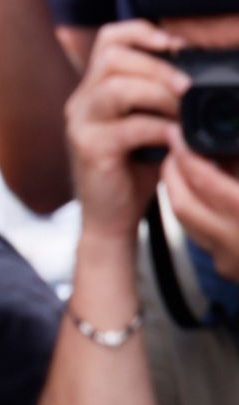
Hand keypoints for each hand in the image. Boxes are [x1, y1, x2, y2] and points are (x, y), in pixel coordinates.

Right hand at [65, 20, 190, 239]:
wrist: (111, 218)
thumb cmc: (135, 169)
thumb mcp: (149, 121)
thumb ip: (159, 93)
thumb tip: (198, 66)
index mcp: (94, 90)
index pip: (109, 39)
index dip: (143, 32)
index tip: (175, 46)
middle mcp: (80, 103)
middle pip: (113, 57)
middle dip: (157, 65)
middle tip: (188, 86)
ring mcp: (80, 126)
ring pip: (115, 86)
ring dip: (158, 92)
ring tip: (182, 109)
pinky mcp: (89, 150)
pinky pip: (128, 126)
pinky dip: (159, 128)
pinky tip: (175, 138)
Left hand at [161, 126, 238, 279]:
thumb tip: (231, 145)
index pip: (205, 183)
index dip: (188, 155)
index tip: (178, 135)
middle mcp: (235, 242)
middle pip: (182, 205)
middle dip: (172, 173)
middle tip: (173, 148)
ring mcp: (229, 260)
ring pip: (187, 223)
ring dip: (180, 192)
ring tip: (185, 165)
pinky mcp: (230, 269)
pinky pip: (201, 236)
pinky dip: (198, 211)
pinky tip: (205, 192)